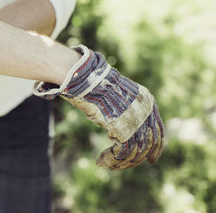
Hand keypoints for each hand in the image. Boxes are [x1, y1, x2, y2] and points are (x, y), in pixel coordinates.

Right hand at [33, 45, 164, 169]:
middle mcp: (145, 112)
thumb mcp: (115, 98)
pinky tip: (101, 160)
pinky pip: (121, 152)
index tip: (151, 160)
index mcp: (147, 101)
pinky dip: (112, 160)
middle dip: (137, 159)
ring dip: (120, 162)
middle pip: (148, 143)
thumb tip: (116, 131)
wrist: (88, 80)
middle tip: (121, 166)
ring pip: (135, 151)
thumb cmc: (95, 86)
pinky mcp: (123, 129)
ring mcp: (136, 121)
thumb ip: (122, 112)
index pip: (158, 130)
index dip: (156, 147)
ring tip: (107, 164)